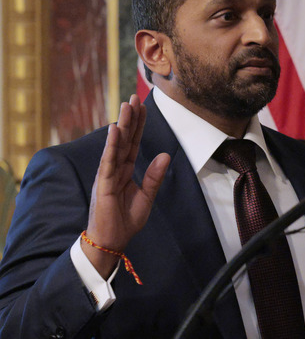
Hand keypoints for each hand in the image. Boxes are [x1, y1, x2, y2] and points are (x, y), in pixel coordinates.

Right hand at [82, 95, 170, 277]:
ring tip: (126, 106)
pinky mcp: (104, 183)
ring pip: (116, 145)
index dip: (138, 125)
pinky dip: (112, 145)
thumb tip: (166, 155)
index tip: (142, 107)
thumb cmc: (126, 220)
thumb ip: (154, 176)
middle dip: (130, 119)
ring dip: (122, 125)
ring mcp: (108, 174)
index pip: (133, 143)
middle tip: (134, 97)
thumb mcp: (147, 196)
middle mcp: (115, 168)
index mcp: (124, 170)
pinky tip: (115, 129)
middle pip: (125, 139)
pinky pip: (108, 161)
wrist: (112, 240)